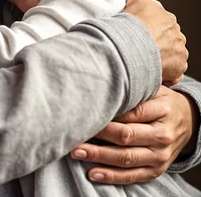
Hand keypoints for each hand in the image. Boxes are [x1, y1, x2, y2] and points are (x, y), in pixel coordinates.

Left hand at [71, 86, 197, 183]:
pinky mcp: (156, 170)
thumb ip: (133, 89)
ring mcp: (160, 155)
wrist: (188, 121)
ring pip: (126, 158)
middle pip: (126, 136)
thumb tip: (101, 87)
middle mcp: (162, 135)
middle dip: (98, 135)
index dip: (107, 114)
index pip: (131, 113)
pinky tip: (93, 172)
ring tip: (77, 152)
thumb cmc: (162, 101)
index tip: (86, 112)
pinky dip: (112, 176)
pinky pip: (133, 176)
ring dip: (99, 157)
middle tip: (75, 133)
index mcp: (162, 110)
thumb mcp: (154, 89)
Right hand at [123, 0, 187, 83]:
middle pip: (167, 38)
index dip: (148, 27)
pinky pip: (173, 72)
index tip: (138, 32)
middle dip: (157, 43)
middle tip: (140, 48)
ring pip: (171, 55)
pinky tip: (152, 73)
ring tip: (145, 62)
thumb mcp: (135, 0)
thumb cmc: (132, 23)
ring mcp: (179, 50)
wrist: (133, 45)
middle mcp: (177, 33)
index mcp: (167, 17)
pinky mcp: (179, 67)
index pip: (160, 22)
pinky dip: (165, 74)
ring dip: (161, 58)